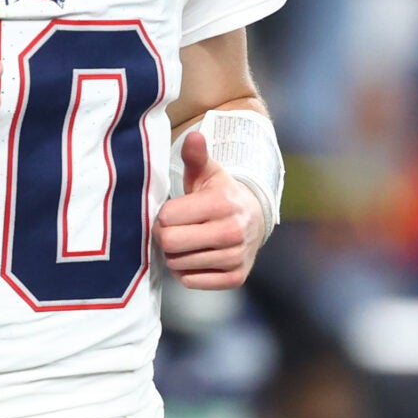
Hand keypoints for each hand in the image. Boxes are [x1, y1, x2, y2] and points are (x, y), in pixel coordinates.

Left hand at [156, 130, 265, 289]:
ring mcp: (235, 257)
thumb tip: (194, 136)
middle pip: (170, 243)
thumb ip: (195, 156)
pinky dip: (186, 271)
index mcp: (222, 203)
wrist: (254, 219)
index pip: (167, 218)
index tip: (171, 212)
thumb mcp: (208, 173)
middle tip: (172, 229)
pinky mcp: (235, 278)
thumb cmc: (220, 195)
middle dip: (164, 236)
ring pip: (177, 264)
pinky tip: (195, 256)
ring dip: (174, 255)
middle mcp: (232, 231)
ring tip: (186, 241)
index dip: (163, 216)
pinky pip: (190, 281)